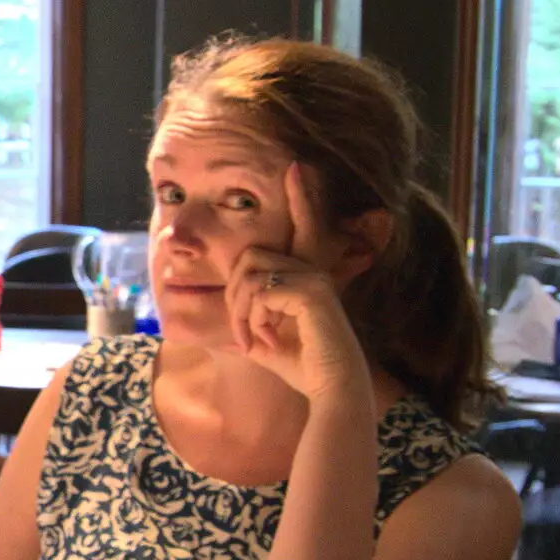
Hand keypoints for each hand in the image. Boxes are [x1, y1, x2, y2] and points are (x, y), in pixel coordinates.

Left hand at [225, 163, 370, 401]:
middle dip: (233, 299)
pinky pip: (259, 293)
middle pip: (249, 259)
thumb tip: (228, 309)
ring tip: (253, 342)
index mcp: (305, 275)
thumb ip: (249, 318)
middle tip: (242, 337)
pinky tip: (262, 342)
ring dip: (240, 315)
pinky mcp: (312, 292)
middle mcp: (313, 270)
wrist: (331, 391)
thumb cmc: (301, 368)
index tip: (296, 167)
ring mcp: (314, 278)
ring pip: (249, 277)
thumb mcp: (265, 338)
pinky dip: (250, 321)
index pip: (299, 229)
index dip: (300, 198)